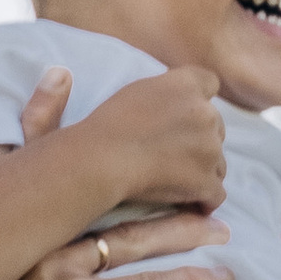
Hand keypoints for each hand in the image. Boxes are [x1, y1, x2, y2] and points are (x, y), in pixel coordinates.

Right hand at [65, 61, 228, 220]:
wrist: (101, 160)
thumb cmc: (98, 128)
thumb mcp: (118, 92)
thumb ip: (151, 83)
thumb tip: (62, 73)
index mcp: (184, 83)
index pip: (210, 83)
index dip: (201, 101)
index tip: (186, 116)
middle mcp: (204, 112)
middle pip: (216, 126)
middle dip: (201, 140)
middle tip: (173, 154)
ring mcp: (209, 148)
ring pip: (218, 162)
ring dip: (203, 172)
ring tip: (176, 181)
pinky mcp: (206, 181)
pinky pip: (216, 195)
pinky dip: (204, 201)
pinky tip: (190, 205)